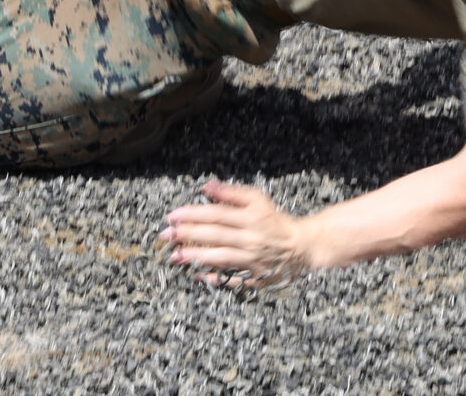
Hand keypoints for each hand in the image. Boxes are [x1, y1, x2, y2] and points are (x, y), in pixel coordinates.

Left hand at [161, 180, 309, 288]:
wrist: (301, 246)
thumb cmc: (274, 221)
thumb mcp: (257, 200)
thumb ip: (231, 193)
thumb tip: (206, 186)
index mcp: (251, 217)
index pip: (217, 214)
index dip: (193, 214)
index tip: (172, 216)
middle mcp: (251, 238)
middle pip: (215, 235)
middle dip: (188, 234)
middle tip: (165, 235)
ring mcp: (253, 259)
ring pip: (221, 257)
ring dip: (196, 256)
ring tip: (176, 256)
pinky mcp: (255, 277)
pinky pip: (233, 279)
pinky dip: (216, 278)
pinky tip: (198, 276)